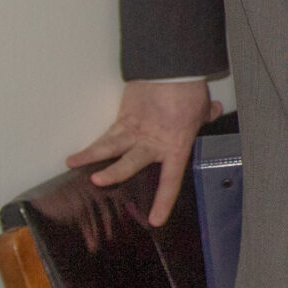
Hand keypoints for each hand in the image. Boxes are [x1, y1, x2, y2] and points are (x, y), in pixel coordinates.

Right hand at [68, 79, 220, 226]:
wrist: (173, 67)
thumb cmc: (189, 89)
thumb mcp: (202, 107)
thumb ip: (206, 115)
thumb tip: (215, 112)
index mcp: (176, 146)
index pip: (171, 180)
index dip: (162, 201)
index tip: (154, 220)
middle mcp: (152, 142)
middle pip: (131, 163)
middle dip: (115, 174)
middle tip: (100, 182)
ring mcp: (135, 130)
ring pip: (110, 147)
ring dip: (90, 156)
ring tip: (73, 165)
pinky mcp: (124, 117)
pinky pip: (107, 133)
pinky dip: (92, 144)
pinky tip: (76, 155)